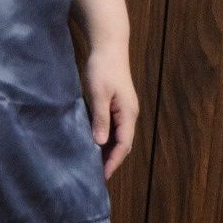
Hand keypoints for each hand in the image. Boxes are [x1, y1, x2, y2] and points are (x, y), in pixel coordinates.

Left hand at [82, 41, 138, 180]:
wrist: (109, 46)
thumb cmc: (103, 68)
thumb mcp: (99, 94)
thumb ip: (100, 118)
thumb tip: (100, 143)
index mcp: (128, 113)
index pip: (123, 145)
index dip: (113, 161)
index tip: (102, 176)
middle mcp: (129, 115)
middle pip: (123, 144)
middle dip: (111, 161)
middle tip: (95, 176)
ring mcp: (124, 111)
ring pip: (118, 138)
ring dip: (108, 152)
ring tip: (94, 166)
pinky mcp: (117, 106)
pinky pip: (113, 129)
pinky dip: (105, 141)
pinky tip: (94, 146)